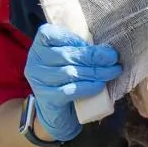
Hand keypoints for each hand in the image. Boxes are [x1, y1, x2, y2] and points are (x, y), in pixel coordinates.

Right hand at [26, 25, 120, 142]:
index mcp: (39, 46)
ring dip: (95, 71)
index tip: (92, 44)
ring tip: (113, 71)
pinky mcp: (47, 98)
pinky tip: (100, 85)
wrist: (57, 112)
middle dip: (93, 56)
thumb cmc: (66, 79)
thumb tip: (106, 49)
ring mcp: (39, 81)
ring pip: (70, 72)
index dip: (72, 38)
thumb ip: (79, 49)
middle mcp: (34, 62)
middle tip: (112, 58)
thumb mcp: (69, 59)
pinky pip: (70, 90)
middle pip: (65, 55)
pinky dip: (87, 87)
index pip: (50, 34)